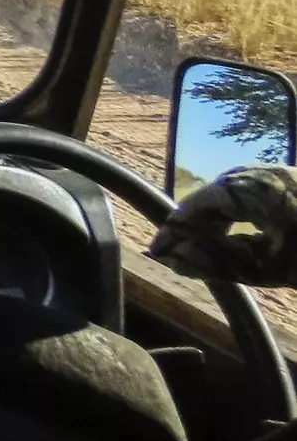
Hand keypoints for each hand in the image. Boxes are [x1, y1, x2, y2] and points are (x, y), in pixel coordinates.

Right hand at [150, 165, 296, 286]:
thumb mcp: (266, 267)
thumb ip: (218, 262)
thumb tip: (175, 260)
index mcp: (248, 188)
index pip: (194, 204)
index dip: (173, 229)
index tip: (157, 251)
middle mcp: (257, 173)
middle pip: (211, 197)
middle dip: (194, 226)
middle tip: (178, 254)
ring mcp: (275, 175)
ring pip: (230, 195)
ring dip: (215, 222)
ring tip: (203, 249)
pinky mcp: (287, 183)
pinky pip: (250, 195)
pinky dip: (236, 216)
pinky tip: (234, 237)